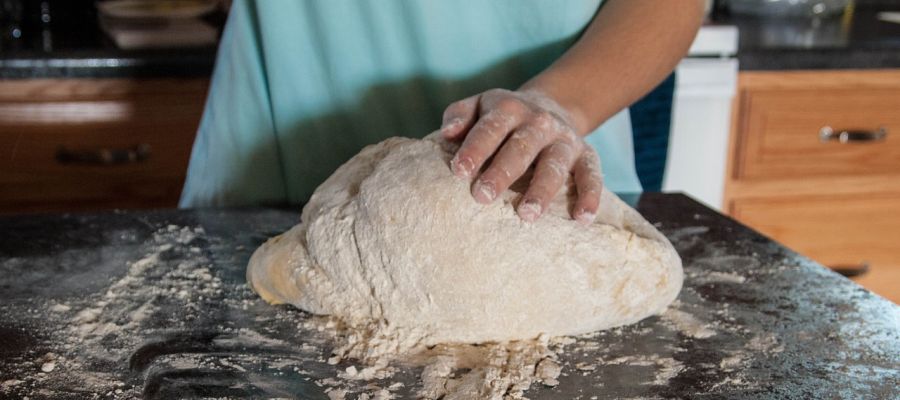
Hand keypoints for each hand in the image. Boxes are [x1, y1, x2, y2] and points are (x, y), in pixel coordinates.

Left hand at [440, 88, 602, 224]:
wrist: (551, 107)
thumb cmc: (502, 118)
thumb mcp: (478, 106)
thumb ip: (458, 115)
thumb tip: (447, 134)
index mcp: (509, 109)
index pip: (490, 128)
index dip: (475, 149)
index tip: (459, 171)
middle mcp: (539, 122)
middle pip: (520, 147)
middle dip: (501, 172)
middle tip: (482, 197)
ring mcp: (564, 139)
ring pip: (554, 164)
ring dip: (541, 189)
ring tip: (526, 214)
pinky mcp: (586, 155)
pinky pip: (592, 175)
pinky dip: (590, 196)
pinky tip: (581, 218)